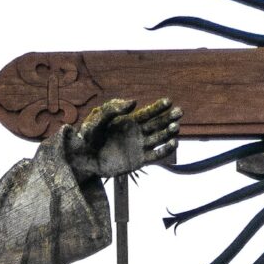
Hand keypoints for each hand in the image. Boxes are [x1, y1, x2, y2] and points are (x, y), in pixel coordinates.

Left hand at [63, 96, 180, 181]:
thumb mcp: (97, 119)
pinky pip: (155, 155)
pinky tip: (173, 144)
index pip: (148, 113)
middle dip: (169, 118)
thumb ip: (113, 109)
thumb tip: (134, 103)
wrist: (83, 159)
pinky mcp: (138, 161)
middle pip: (157, 124)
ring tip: (176, 127)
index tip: (169, 101)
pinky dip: (165, 150)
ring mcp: (139, 147)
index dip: (159, 107)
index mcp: (129, 121)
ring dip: (169, 133)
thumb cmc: (87, 136)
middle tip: (180, 112)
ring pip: (158, 138)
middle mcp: (137, 133)